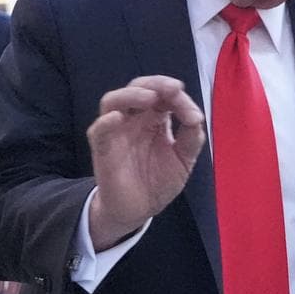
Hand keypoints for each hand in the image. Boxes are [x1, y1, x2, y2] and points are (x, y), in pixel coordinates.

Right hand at [87, 76, 204, 250]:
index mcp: (155, 119)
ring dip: (131, 95)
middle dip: (156, 84)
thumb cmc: (159, 181)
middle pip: (138, 88)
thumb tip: (196, 117)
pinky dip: (106, 121)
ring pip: (113, 101)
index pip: (163, 95)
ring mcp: (116, 131)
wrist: (140, 210)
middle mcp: (134, 119)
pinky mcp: (103, 149)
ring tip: (150, 98)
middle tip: (173, 89)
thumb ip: (191, 138)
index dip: (177, 97)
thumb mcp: (184, 159)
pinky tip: (118, 118)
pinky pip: (98, 130)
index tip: (193, 115)